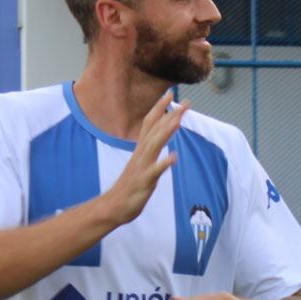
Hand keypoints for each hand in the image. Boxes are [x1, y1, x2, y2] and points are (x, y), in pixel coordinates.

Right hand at [97, 92, 183, 226]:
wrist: (114, 206)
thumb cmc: (130, 186)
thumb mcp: (142, 164)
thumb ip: (150, 149)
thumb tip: (161, 138)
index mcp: (141, 149)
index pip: (150, 123)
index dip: (160, 108)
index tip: (170, 93)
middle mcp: (141, 154)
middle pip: (155, 129)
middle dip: (170, 114)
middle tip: (186, 101)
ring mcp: (142, 167)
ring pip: (155, 145)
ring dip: (166, 132)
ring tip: (179, 120)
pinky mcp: (144, 181)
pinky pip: (154, 172)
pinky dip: (163, 164)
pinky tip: (174, 157)